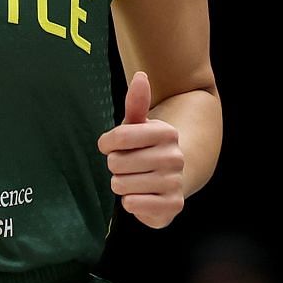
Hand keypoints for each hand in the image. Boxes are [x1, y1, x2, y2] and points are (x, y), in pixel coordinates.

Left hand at [97, 71, 184, 227]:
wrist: (171, 181)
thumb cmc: (145, 149)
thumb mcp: (138, 126)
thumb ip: (136, 103)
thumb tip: (141, 76)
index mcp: (167, 132)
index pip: (118, 137)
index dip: (107, 144)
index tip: (113, 146)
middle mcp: (175, 156)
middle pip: (116, 163)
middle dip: (115, 166)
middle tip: (129, 166)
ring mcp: (175, 182)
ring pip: (120, 185)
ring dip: (121, 185)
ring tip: (135, 180)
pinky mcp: (173, 206)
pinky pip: (132, 204)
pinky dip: (129, 202)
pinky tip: (141, 196)